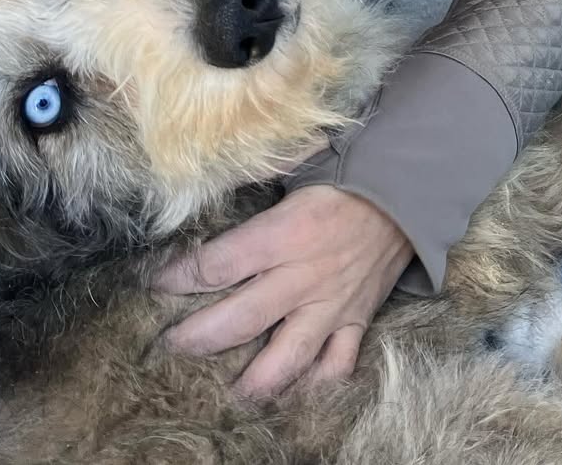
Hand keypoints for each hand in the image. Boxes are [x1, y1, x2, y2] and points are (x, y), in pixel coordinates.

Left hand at [153, 184, 413, 397]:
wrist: (405, 194)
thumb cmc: (342, 175)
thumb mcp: (295, 165)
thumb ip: (255, 173)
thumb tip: (212, 170)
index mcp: (283, 233)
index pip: (218, 263)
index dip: (180, 276)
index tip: (156, 284)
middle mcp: (303, 276)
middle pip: (240, 319)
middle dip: (199, 336)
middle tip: (170, 346)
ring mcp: (331, 306)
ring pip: (287, 357)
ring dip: (254, 381)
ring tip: (227, 394)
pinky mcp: (356, 321)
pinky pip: (335, 366)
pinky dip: (314, 385)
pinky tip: (292, 395)